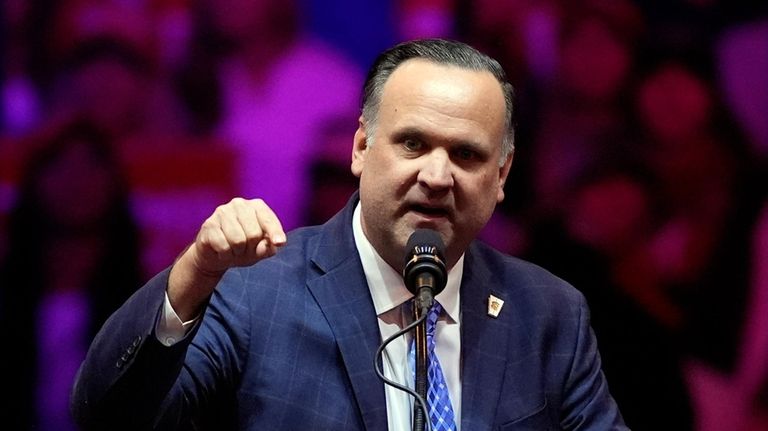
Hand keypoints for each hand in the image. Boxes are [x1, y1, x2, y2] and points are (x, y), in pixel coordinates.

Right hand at [168, 198, 285, 319]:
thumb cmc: (243, 248)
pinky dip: (225, 255)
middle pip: (254, 234)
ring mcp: (222, 212)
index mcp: (256, 206)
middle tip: (244, 249)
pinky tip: (222, 251)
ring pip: (238, 241)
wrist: (216, 256)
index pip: (269, 220)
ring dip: (237, 252)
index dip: (275, 233)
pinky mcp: (209, 224)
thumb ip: (268, 248)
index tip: (280, 243)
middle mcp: (239, 204)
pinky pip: (223, 246)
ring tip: (233, 249)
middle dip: (251, 248)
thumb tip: (268, 245)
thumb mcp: (260, 250)